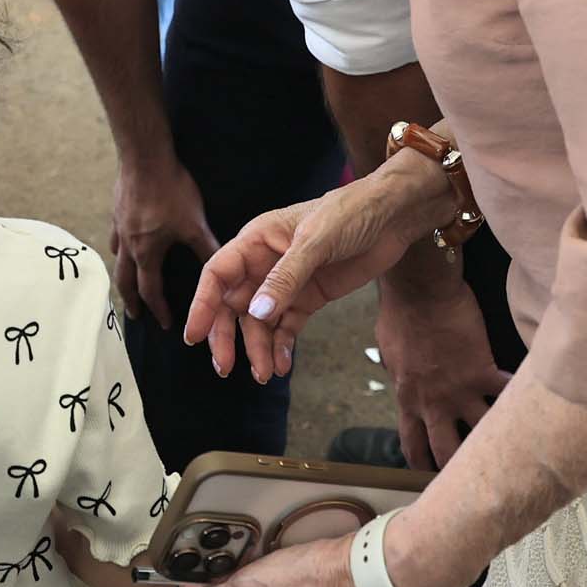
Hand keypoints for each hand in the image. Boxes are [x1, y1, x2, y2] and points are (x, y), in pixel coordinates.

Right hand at [110, 150, 222, 332]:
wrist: (144, 157)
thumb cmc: (170, 190)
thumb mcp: (194, 223)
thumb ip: (207, 248)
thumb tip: (225, 271)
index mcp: (146, 253)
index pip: (150, 290)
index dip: (158, 309)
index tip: (165, 324)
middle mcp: (128, 244)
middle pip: (124, 281)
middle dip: (131, 301)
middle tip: (135, 316)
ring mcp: (119, 227)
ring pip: (117, 259)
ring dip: (123, 275)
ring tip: (127, 282)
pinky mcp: (117, 209)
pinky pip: (116, 236)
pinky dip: (120, 248)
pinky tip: (124, 242)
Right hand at [184, 176, 419, 383]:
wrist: (392, 216)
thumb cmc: (350, 213)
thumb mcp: (315, 241)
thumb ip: (286, 278)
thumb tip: (256, 313)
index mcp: (257, 240)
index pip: (218, 274)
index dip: (203, 304)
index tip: (194, 336)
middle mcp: (265, 263)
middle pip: (234, 304)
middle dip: (227, 336)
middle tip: (225, 367)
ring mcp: (287, 283)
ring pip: (260, 321)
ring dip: (258, 347)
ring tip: (264, 374)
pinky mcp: (309, 297)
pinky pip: (287, 326)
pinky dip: (281, 346)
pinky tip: (281, 365)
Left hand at [375, 262, 511, 467]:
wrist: (420, 292)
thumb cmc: (399, 315)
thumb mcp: (387, 350)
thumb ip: (399, 372)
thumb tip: (402, 375)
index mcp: (408, 399)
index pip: (412, 445)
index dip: (422, 464)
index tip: (432, 475)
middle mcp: (434, 404)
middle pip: (447, 451)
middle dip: (460, 469)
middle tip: (475, 478)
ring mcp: (460, 391)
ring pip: (482, 431)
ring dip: (497, 440)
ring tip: (514, 452)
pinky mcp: (482, 371)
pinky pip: (506, 392)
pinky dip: (520, 398)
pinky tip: (535, 406)